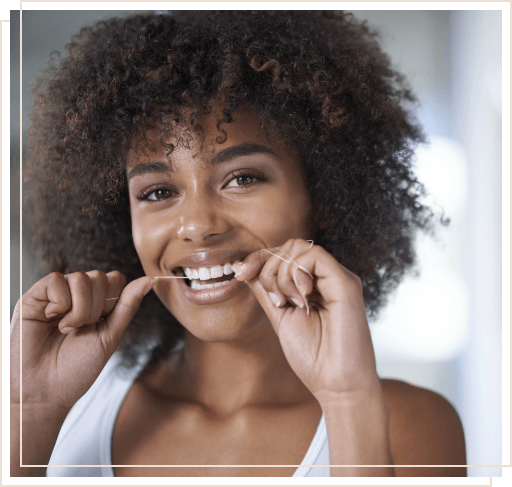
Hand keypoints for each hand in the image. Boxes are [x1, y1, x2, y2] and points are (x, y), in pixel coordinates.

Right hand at [10, 271, 154, 411]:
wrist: (45, 392)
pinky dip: (59, 303)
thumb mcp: (110, 335)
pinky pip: (55, 280)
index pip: (115, 279)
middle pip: (100, 277)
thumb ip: (128, 305)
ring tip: (66, 329)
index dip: (113, 301)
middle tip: (80, 330)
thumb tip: (150, 280)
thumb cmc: (77, 368)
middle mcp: (76, 294)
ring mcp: (55, 294)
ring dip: (79, 310)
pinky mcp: (34, 296)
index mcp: (96, 302)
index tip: (100, 324)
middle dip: (96, 309)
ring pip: (80, 278)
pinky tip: (50, 319)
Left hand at [232, 239, 378, 398]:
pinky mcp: (346, 283)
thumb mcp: (279, 316)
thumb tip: (244, 268)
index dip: (259, 258)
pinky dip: (296, 273)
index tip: (240, 273)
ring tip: (288, 302)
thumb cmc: (312, 356)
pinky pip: (314, 256)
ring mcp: (337, 278)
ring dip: (281, 273)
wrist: (335, 384)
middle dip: (268, 267)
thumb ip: (266, 290)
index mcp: (313, 284)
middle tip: (275, 300)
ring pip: (299, 247)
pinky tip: (300, 297)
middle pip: (290, 246)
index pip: (284, 253)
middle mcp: (326, 277)